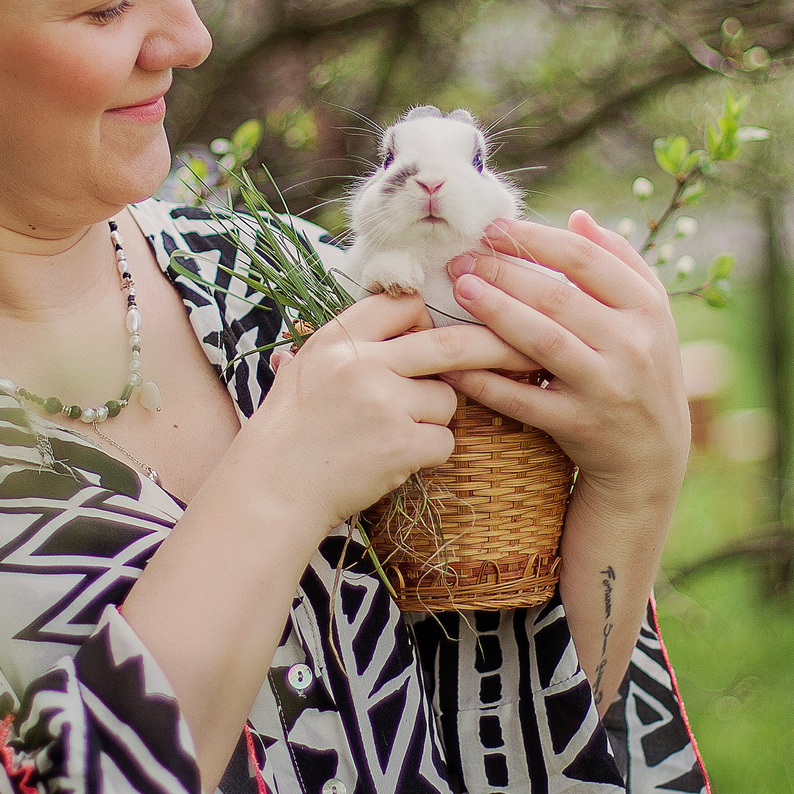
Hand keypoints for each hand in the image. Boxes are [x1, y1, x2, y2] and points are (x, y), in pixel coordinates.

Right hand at [245, 291, 538, 528]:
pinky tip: (394, 459)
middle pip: (450, 343)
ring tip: (391, 434)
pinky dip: (428, 451)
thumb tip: (401, 312)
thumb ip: (351, 342)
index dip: (424, 320)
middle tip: (521, 349)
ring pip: (447, 399)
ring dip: (433, 417)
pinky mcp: (401, 443)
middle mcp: (364, 362)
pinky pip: (444, 440)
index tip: (430, 337)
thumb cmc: (289, 431)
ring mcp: (385, 403)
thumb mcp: (305, 367)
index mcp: (339, 338)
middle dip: (492, 346)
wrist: (272, 488)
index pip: (404, 304)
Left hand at [439, 211, 691, 508]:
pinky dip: (488, 381)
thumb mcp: (649, 316)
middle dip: (504, 272)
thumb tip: (578, 216)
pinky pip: (524, 399)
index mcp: (648, 309)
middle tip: (460, 259)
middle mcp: (632, 345)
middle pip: (558, 297)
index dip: (535, 239)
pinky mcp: (580, 426)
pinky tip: (455, 363)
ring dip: (496, 312)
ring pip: (542, 342)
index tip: (493, 228)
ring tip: (460, 290)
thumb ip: (619, 263)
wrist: (653, 457)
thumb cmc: (643, 371)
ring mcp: (606, 387)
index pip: (586, 260)